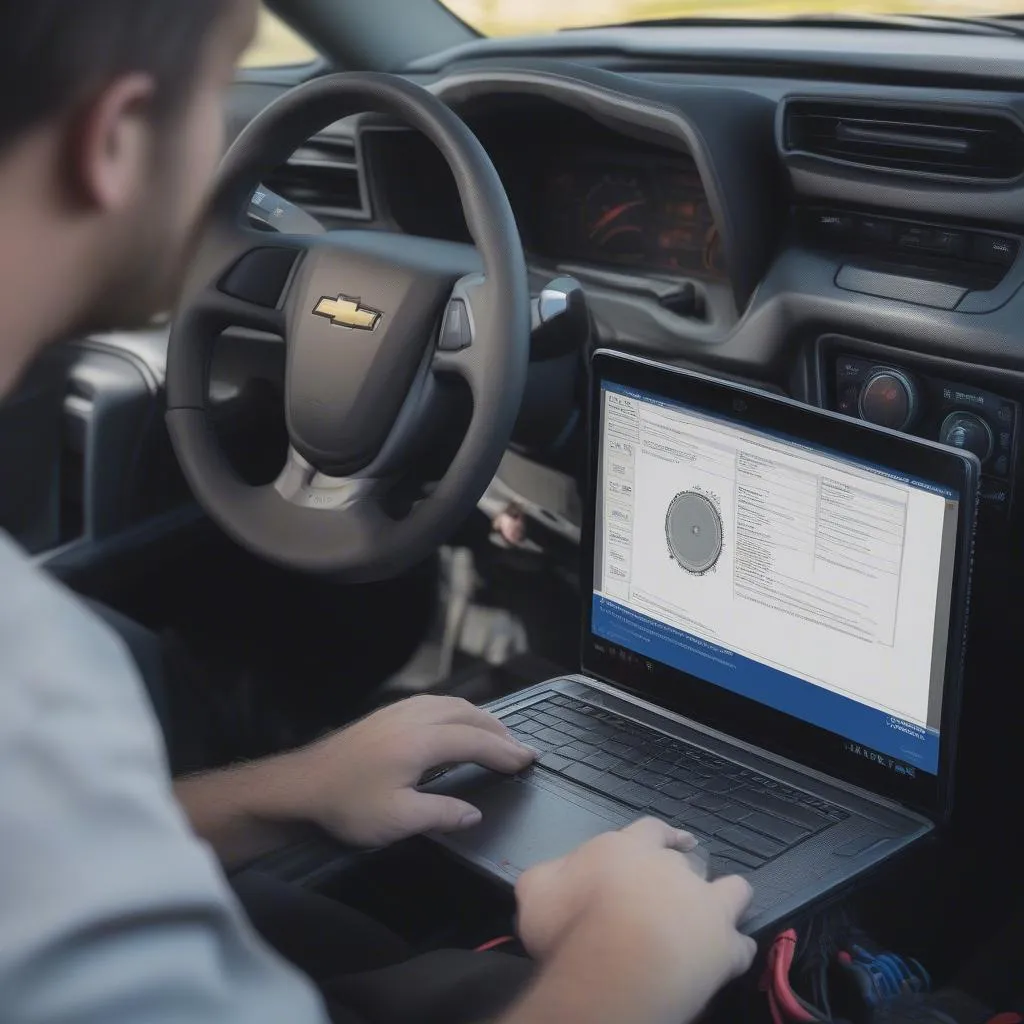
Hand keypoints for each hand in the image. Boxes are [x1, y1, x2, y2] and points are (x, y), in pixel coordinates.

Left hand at [286, 695, 534, 847]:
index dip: (505, 752)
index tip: (528, 760)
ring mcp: (400, 711)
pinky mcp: (388, 713)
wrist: (301, 784)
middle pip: (470, 716)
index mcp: (422, 742)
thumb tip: (474, 813)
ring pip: (453, 704)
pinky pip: (436, 702)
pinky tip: (459, 723)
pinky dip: (460, 711)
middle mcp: (415, 717)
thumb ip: (441, 814)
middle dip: (500, 731)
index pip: (476, 741)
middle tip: (521, 749)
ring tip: (498, 735)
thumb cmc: (348, 805)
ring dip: (481, 718)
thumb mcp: (398, 820)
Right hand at [514, 818, 755, 1023]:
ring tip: (721, 909)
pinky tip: (729, 956)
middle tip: (675, 890)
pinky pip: (740, 944)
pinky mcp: (724, 944)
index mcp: (626, 848)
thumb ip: (547, 876)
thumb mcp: (536, 890)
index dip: (659, 834)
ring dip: (727, 897)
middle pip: (687, 859)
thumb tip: (553, 875)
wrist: (617, 960)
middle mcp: (670, 867)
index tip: (668, 838)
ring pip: (731, 889)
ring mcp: (703, 903)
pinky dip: (735, 949)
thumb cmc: (571, 921)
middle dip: (684, 871)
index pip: (649, 828)